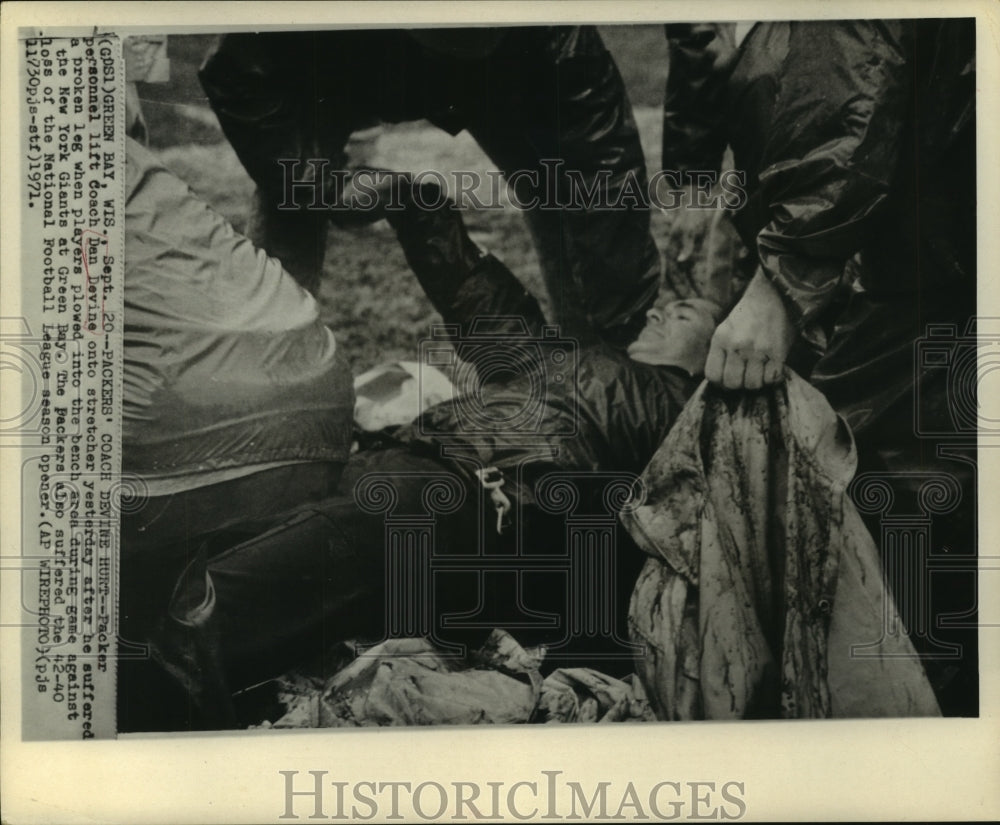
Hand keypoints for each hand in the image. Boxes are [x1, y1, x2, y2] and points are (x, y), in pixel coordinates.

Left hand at [705, 269, 795, 389]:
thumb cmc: (748, 315)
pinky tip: (772, 367)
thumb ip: (721, 352)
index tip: (727, 379)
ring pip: (753, 384)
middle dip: (739, 384)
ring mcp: (757, 349)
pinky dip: (772, 377)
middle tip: (745, 375)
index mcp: (720, 338)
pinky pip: (771, 378)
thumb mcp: (726, 329)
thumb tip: (720, 380)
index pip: (712, 376)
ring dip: (757, 381)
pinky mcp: (777, 351)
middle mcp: (737, 344)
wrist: (774, 294)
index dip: (720, 382)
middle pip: (732, 383)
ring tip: (760, 369)